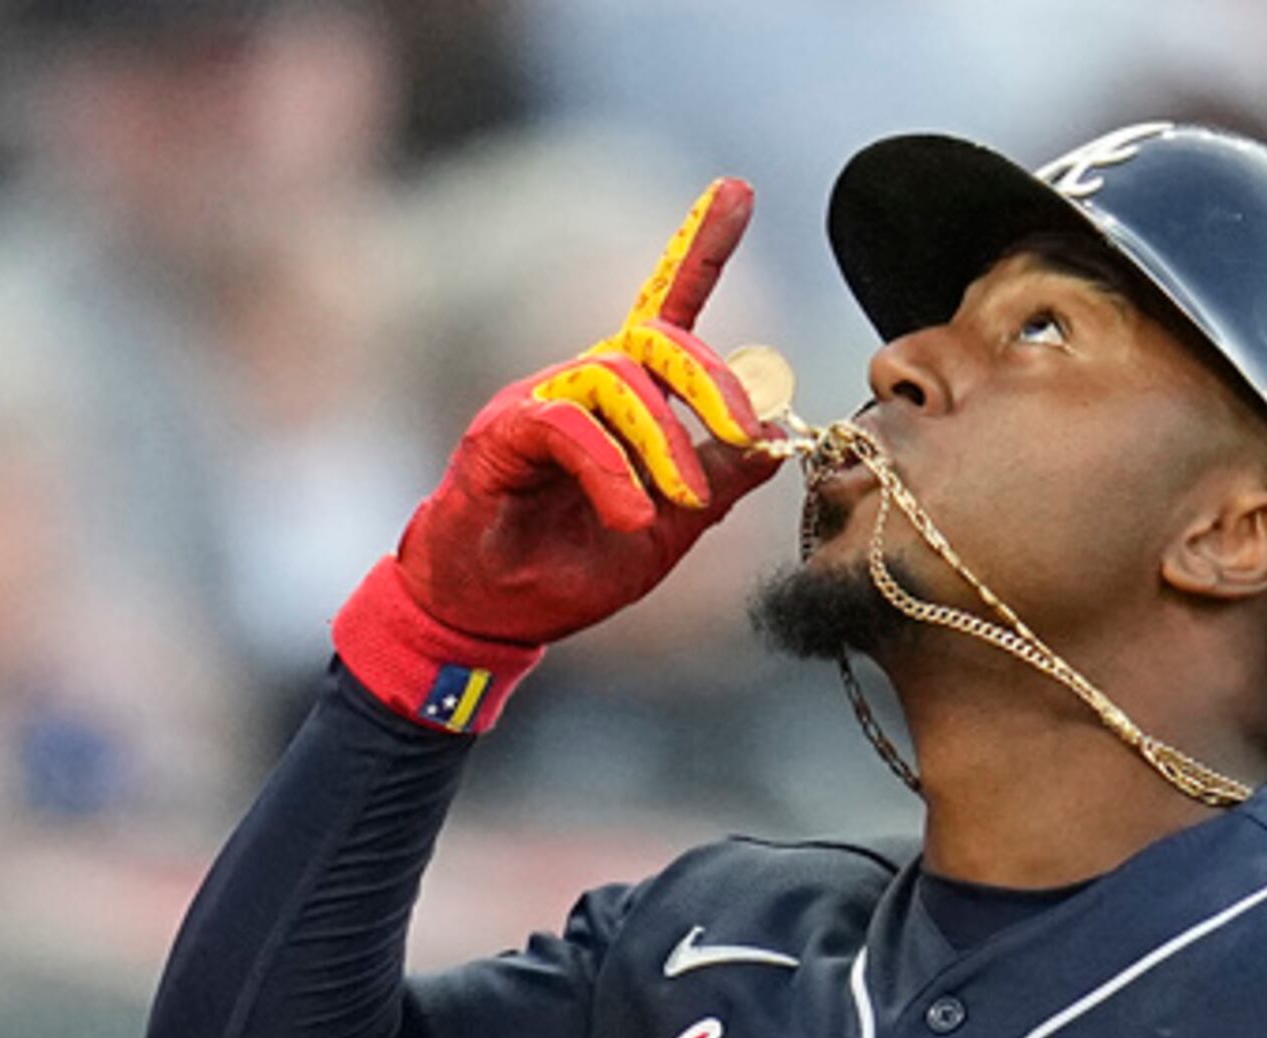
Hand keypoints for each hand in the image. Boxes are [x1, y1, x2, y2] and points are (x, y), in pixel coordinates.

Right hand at [375, 178, 786, 655]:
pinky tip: (630, 515)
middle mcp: (578, 387)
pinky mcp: (499, 436)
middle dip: (711, 379)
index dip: (700, 248)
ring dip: (664, 444)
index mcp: (620, 403)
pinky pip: (565, 426)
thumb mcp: (670, 532)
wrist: (490, 617)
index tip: (738, 191)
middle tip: (746, 432)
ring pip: (615, 381)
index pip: (663, 310)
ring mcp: (535, 405)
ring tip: (681, 502)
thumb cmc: (568, 569)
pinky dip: (609, 471)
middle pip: (653, 340)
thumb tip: (775, 441)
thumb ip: (717, 486)